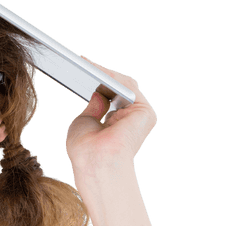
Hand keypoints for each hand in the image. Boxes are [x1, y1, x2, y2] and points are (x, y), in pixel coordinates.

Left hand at [65, 58, 157, 174]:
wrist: (96, 163)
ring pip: (123, 86)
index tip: (81, 72)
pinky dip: (111, 77)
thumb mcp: (84, 123)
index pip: (110, 98)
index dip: (97, 84)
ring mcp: (139, 115)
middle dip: (101, 75)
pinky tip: (94, 68)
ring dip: (104, 73)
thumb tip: (97, 93)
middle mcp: (131, 120)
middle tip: (80, 62)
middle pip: (118, 90)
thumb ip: (93, 107)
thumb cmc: (86, 150)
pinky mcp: (145, 112)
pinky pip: (127, 86)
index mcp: (117, 125)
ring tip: (83, 63)